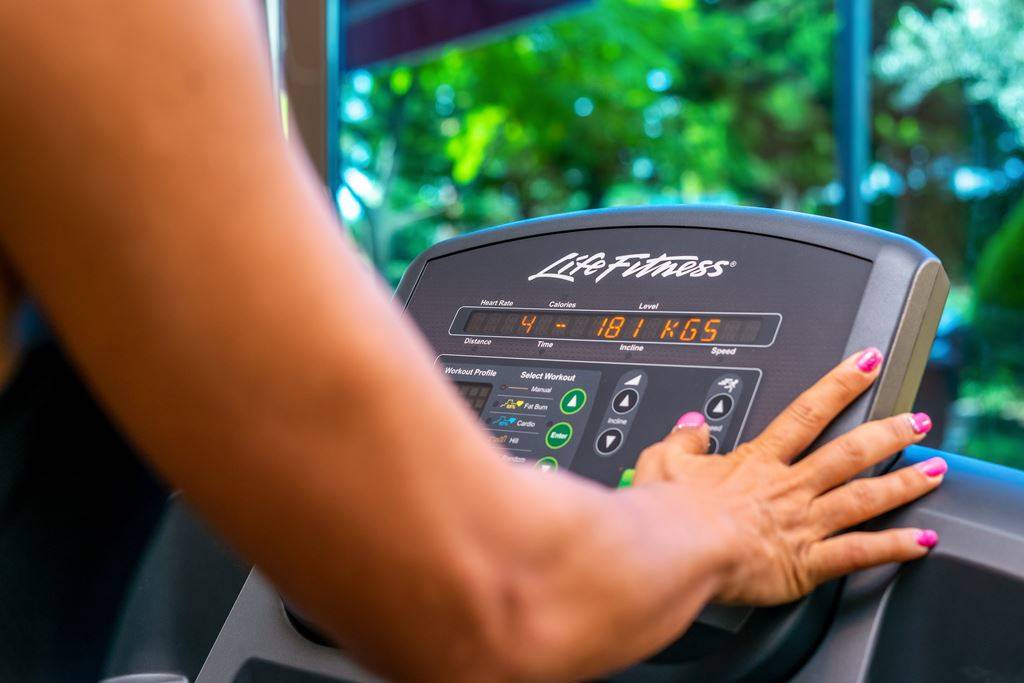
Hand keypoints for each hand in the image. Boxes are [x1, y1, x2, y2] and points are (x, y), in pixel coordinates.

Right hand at [632, 348, 943, 605]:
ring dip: (904, 483)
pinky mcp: (805, 563)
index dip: (840, 384)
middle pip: (848, 452)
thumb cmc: (666, 511)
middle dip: (887, 433)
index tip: (866, 364)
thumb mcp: (662, 460)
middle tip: (918, 421)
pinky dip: (894, 548)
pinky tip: (923, 541)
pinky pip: (858, 553)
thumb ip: (682, 439)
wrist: (674, 550)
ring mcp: (801, 524)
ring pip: (864, 496)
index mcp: (755, 462)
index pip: (806, 412)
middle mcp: (787, 487)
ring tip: (935, 470)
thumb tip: (694, 425)